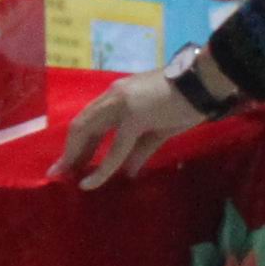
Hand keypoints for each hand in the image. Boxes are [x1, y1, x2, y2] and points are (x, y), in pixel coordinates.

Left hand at [51, 70, 202, 189]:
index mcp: (118, 96)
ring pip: (88, 130)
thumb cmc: (185, 103)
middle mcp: (114, 96)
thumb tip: (128, 172)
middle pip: (82, 124)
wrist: (206, 83)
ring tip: (66, 176)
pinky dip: (102, 167)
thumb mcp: (159, 129)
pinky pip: (115, 147)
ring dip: (75, 155)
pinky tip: (91, 182)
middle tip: (59, 173)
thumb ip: (141, 149)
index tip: (69, 162)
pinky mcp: (135, 115)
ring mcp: (122, 103)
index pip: (90, 119)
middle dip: (69, 150)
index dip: (78, 142)